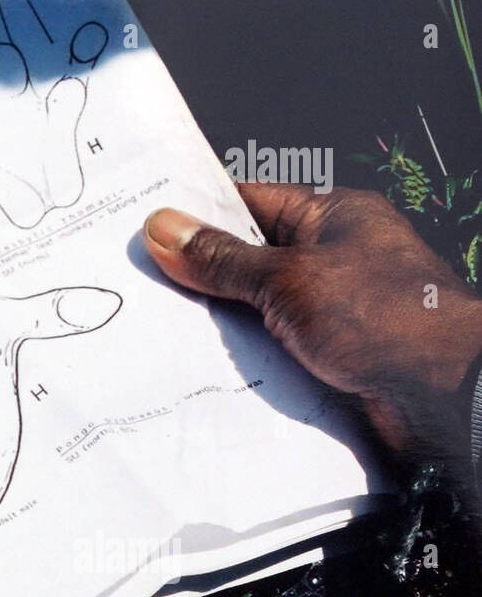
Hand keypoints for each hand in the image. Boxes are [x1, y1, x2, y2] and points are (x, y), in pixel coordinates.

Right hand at [143, 183, 481, 465]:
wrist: (449, 394)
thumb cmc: (388, 319)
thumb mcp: (287, 279)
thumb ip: (223, 259)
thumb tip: (167, 228)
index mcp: (333, 217)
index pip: (249, 202)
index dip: (197, 213)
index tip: (149, 226)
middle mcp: (335, 258)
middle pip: (248, 258)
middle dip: (201, 274)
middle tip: (146, 282)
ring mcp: (334, 308)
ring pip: (256, 307)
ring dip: (222, 321)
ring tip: (168, 326)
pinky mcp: (332, 353)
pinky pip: (273, 347)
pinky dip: (244, 355)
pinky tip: (208, 365)